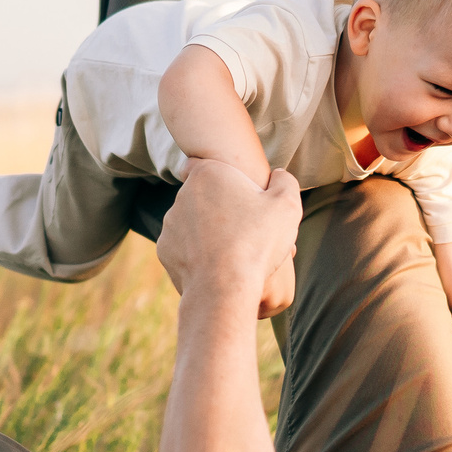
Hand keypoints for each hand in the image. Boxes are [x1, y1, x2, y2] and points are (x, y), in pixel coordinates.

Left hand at [157, 159, 301, 315]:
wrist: (224, 289)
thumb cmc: (257, 242)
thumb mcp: (287, 205)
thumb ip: (285, 182)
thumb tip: (280, 175)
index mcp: (207, 175)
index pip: (201, 162)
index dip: (218, 174)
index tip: (234, 189)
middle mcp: (182, 195)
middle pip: (202, 195)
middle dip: (218, 205)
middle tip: (245, 226)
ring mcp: (170, 224)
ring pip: (192, 221)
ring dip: (207, 230)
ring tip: (235, 250)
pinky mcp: (165, 250)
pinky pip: (184, 247)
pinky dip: (198, 253)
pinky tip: (218, 264)